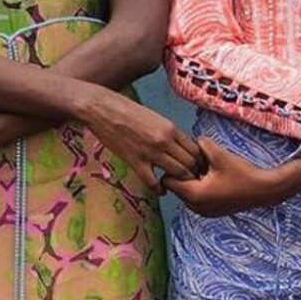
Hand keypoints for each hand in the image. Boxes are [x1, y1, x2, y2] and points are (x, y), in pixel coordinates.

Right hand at [77, 88, 204, 189]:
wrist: (102, 108)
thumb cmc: (126, 109)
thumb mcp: (154, 117)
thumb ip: (167, 131)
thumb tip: (177, 145)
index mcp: (171, 128)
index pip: (195, 149)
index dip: (198, 161)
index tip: (195, 167)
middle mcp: (165, 140)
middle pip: (190, 163)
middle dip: (193, 173)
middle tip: (190, 180)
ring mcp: (151, 152)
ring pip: (177, 173)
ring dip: (179, 182)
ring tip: (177, 185)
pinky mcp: (136, 161)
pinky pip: (153, 182)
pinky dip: (159, 189)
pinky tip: (160, 190)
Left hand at [160, 137, 300, 216]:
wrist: (264, 190)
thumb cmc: (242, 173)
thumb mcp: (220, 154)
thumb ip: (202, 145)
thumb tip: (193, 142)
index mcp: (194, 194)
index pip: (167, 181)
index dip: (173, 167)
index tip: (184, 157)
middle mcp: (195, 207)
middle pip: (177, 187)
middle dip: (184, 173)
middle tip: (198, 162)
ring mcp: (203, 212)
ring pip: (187, 193)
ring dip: (193, 180)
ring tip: (208, 169)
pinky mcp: (212, 212)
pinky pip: (197, 198)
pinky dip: (201, 188)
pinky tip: (215, 178)